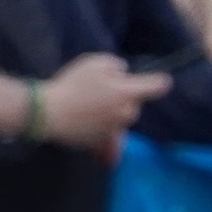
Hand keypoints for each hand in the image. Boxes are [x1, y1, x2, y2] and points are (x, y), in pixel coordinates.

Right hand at [41, 53, 170, 154]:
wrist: (49, 113)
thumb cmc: (73, 84)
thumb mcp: (95, 62)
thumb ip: (115, 65)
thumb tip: (122, 74)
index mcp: (128, 93)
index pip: (156, 86)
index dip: (160, 81)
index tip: (163, 81)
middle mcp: (126, 113)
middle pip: (135, 105)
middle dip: (125, 98)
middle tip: (103, 91)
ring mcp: (114, 129)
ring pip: (121, 120)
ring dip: (114, 114)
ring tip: (94, 109)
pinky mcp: (100, 141)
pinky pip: (109, 138)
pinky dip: (107, 138)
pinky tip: (105, 149)